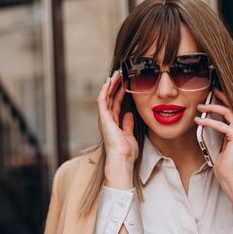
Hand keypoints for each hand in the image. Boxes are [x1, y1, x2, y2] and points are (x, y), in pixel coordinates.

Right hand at [97, 71, 137, 187]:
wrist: (122, 159)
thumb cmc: (126, 152)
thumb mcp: (130, 134)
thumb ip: (128, 124)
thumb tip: (129, 114)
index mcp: (113, 123)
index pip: (116, 104)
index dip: (120, 93)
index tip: (126, 83)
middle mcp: (107, 120)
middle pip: (110, 98)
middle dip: (115, 85)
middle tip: (121, 74)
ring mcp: (104, 118)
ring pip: (106, 97)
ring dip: (111, 85)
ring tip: (116, 74)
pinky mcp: (103, 118)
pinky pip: (102, 100)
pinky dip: (105, 90)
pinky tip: (109, 81)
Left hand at [194, 89, 232, 186]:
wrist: (231, 177)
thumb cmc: (224, 164)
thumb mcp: (219, 145)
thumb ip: (218, 135)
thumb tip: (206, 124)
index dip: (225, 101)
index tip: (215, 95)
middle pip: (232, 108)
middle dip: (220, 99)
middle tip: (209, 93)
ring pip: (228, 113)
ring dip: (213, 108)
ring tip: (200, 107)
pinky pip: (221, 125)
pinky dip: (209, 122)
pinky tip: (199, 121)